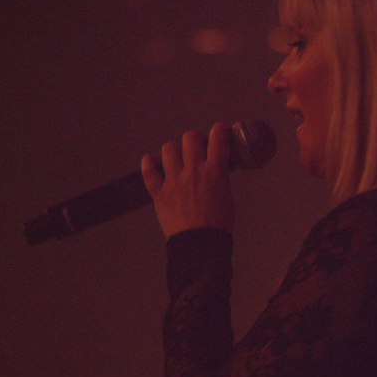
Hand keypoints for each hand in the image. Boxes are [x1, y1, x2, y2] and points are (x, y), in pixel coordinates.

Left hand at [142, 122, 234, 238]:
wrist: (200, 246)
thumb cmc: (218, 226)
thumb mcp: (228, 197)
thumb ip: (220, 178)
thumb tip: (216, 169)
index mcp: (215, 172)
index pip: (218, 138)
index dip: (220, 130)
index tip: (220, 130)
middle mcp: (193, 172)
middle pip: (190, 138)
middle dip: (196, 139)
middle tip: (198, 148)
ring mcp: (174, 181)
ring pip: (169, 148)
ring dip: (175, 149)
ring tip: (178, 158)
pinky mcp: (159, 193)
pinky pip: (148, 170)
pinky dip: (150, 163)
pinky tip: (154, 162)